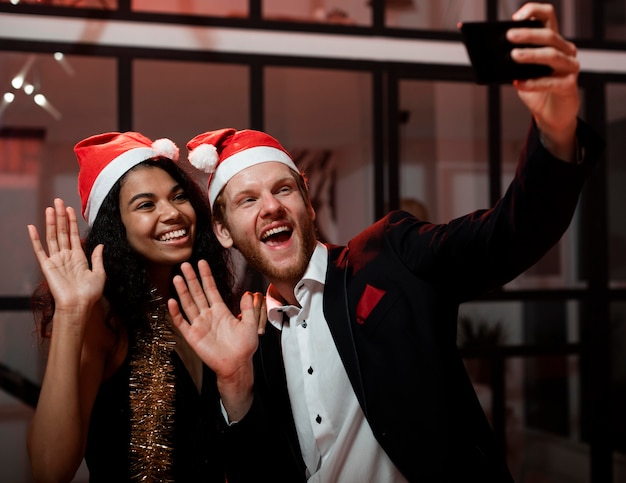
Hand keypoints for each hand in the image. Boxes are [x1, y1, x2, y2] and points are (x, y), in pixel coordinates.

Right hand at [27, 198, 104, 319]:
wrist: (79, 305)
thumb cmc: (90, 294)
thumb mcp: (100, 274)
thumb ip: (97, 259)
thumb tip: (100, 245)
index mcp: (79, 257)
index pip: (74, 235)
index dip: (72, 221)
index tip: (70, 208)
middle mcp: (66, 256)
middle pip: (62, 232)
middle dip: (61, 216)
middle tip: (58, 201)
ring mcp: (56, 260)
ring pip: (53, 237)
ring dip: (51, 222)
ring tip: (50, 208)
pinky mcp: (47, 266)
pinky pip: (40, 251)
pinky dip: (35, 239)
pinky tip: (32, 227)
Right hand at [168, 259, 264, 417]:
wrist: (237, 365)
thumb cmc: (244, 347)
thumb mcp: (250, 324)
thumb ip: (248, 309)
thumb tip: (247, 293)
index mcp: (221, 310)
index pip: (211, 289)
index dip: (206, 276)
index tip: (201, 262)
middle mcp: (208, 315)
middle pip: (197, 293)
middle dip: (191, 278)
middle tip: (185, 264)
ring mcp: (199, 324)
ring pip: (188, 304)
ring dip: (182, 291)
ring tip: (177, 277)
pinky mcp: (192, 336)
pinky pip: (181, 323)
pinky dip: (176, 313)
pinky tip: (171, 301)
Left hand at [508, 2, 579, 158]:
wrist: (551, 116)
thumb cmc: (536, 90)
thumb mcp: (521, 73)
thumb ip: (512, 63)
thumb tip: (490, 55)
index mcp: (553, 42)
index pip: (548, 17)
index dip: (534, 12)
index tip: (516, 17)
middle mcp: (565, 51)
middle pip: (549, 35)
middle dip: (527, 34)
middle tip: (508, 35)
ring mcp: (569, 67)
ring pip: (552, 55)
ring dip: (532, 55)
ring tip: (513, 56)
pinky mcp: (569, 86)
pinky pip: (551, 82)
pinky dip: (533, 83)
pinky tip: (518, 83)